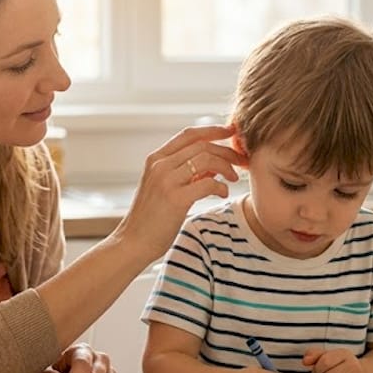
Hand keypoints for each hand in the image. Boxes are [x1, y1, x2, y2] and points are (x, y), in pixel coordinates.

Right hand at [116, 124, 244, 261]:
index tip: (230, 131)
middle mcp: (159, 165)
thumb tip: (213, 163)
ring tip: (233, 179)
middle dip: (226, 151)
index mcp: (156, 159)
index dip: (212, 130)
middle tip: (240, 161)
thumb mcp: (163, 187)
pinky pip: (208, 183)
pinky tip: (222, 194)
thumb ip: (184, 172)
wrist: (132, 242)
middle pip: (201, 145)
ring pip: (206, 159)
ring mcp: (166, 181)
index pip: (189, 134)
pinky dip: (221, 186)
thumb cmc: (151, 218)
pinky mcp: (175, 198)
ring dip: (226, 167)